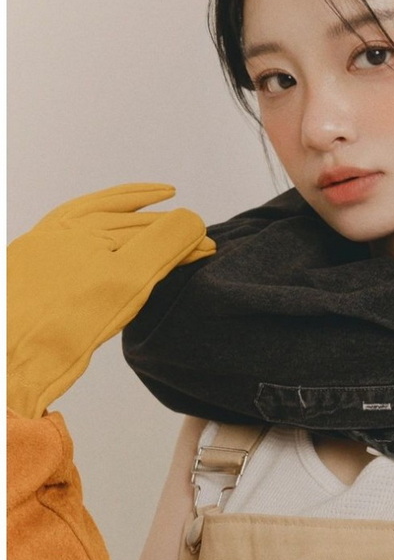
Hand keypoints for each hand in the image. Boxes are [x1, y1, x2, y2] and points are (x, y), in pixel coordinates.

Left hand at [7, 183, 214, 417]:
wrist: (6, 357)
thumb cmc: (65, 328)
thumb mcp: (126, 284)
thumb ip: (161, 247)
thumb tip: (191, 218)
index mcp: (87, 231)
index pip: (149, 230)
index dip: (182, 238)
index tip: (209, 248)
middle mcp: (62, 230)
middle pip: (125, 222)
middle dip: (162, 227)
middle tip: (193, 237)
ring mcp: (42, 244)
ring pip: (95, 221)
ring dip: (129, 214)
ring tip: (155, 202)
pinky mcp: (29, 262)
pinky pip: (69, 232)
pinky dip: (94, 226)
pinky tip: (102, 229)